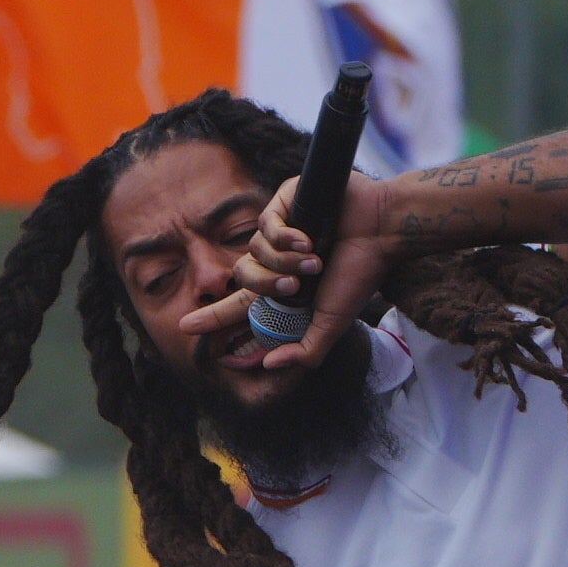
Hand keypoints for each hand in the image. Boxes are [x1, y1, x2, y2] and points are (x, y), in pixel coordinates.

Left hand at [176, 171, 398, 372]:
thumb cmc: (361, 274)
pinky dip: (284, 237)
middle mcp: (278, 258)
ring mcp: (280, 229)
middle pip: (242, 277)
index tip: (184, 326)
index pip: (240, 304)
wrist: (383, 231)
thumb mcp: (332, 322)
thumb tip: (269, 365)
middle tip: (295, 287)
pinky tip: (310, 240)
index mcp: (286, 286)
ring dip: (283, 262)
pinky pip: (264, 225)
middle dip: (265, 286)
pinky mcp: (284, 202)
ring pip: (253, 251)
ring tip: (315, 260)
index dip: (213, 315)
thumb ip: (306, 350)